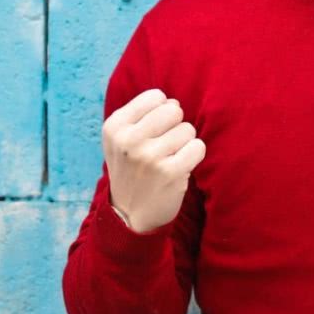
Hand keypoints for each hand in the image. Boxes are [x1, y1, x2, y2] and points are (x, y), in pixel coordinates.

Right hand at [102, 88, 206, 232]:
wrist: (129, 216)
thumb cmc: (131, 170)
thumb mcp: (121, 139)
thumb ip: (143, 114)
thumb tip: (173, 102)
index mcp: (114, 126)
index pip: (156, 97)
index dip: (162, 112)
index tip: (152, 132)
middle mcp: (128, 140)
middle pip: (174, 110)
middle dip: (175, 126)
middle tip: (164, 146)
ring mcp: (148, 156)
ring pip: (188, 129)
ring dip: (184, 144)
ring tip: (169, 160)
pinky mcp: (169, 172)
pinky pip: (198, 147)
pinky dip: (194, 156)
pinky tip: (180, 167)